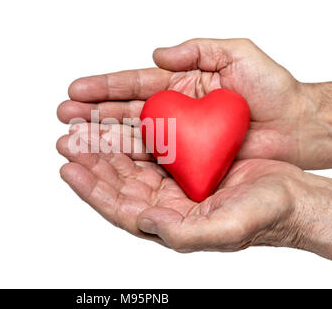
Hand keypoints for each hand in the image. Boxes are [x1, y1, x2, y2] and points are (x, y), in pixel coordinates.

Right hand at [57, 38, 331, 168]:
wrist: (295, 125)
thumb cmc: (272, 89)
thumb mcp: (237, 55)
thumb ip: (197, 50)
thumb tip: (156, 54)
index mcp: (178, 85)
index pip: (133, 85)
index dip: (103, 88)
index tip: (74, 91)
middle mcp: (172, 112)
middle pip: (124, 114)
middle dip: (92, 116)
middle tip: (63, 119)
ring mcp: (176, 139)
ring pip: (130, 139)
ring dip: (101, 140)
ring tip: (72, 142)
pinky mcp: (185, 162)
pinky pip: (151, 162)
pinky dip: (126, 162)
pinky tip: (103, 162)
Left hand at [57, 133, 331, 258]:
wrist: (291, 196)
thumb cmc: (266, 216)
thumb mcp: (227, 229)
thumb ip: (185, 233)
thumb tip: (146, 222)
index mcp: (170, 223)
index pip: (120, 208)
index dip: (93, 190)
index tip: (71, 170)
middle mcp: (166, 204)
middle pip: (118, 183)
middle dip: (91, 163)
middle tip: (68, 142)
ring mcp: (174, 182)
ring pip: (129, 164)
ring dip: (105, 148)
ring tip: (82, 132)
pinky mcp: (185, 163)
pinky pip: (149, 149)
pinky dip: (131, 138)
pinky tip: (117, 127)